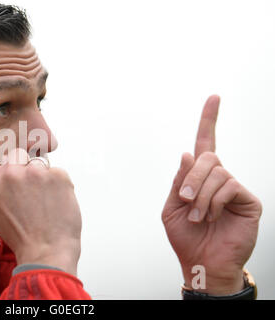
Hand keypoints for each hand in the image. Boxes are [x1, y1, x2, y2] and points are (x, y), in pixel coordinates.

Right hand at [0, 107, 81, 275]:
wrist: (46, 253)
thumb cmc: (22, 237)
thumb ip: (2, 189)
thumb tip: (14, 177)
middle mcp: (10, 173)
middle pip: (17, 155)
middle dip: (23, 168)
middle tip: (31, 196)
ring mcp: (34, 172)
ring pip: (40, 166)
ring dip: (43, 180)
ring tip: (46, 206)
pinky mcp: (58, 174)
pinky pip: (59, 174)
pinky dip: (60, 188)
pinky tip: (58, 206)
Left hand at [162, 95, 261, 294]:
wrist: (201, 263)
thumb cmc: (186, 237)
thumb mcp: (172, 207)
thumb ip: (179, 181)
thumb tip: (187, 152)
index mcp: (199, 179)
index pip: (206, 144)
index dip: (209, 120)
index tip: (214, 97)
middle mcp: (218, 179)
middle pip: (207, 157)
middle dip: (191, 177)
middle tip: (185, 200)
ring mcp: (235, 188)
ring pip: (217, 172)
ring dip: (201, 195)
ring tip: (198, 216)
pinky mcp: (248, 200)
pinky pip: (229, 186)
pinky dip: (215, 201)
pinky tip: (213, 216)